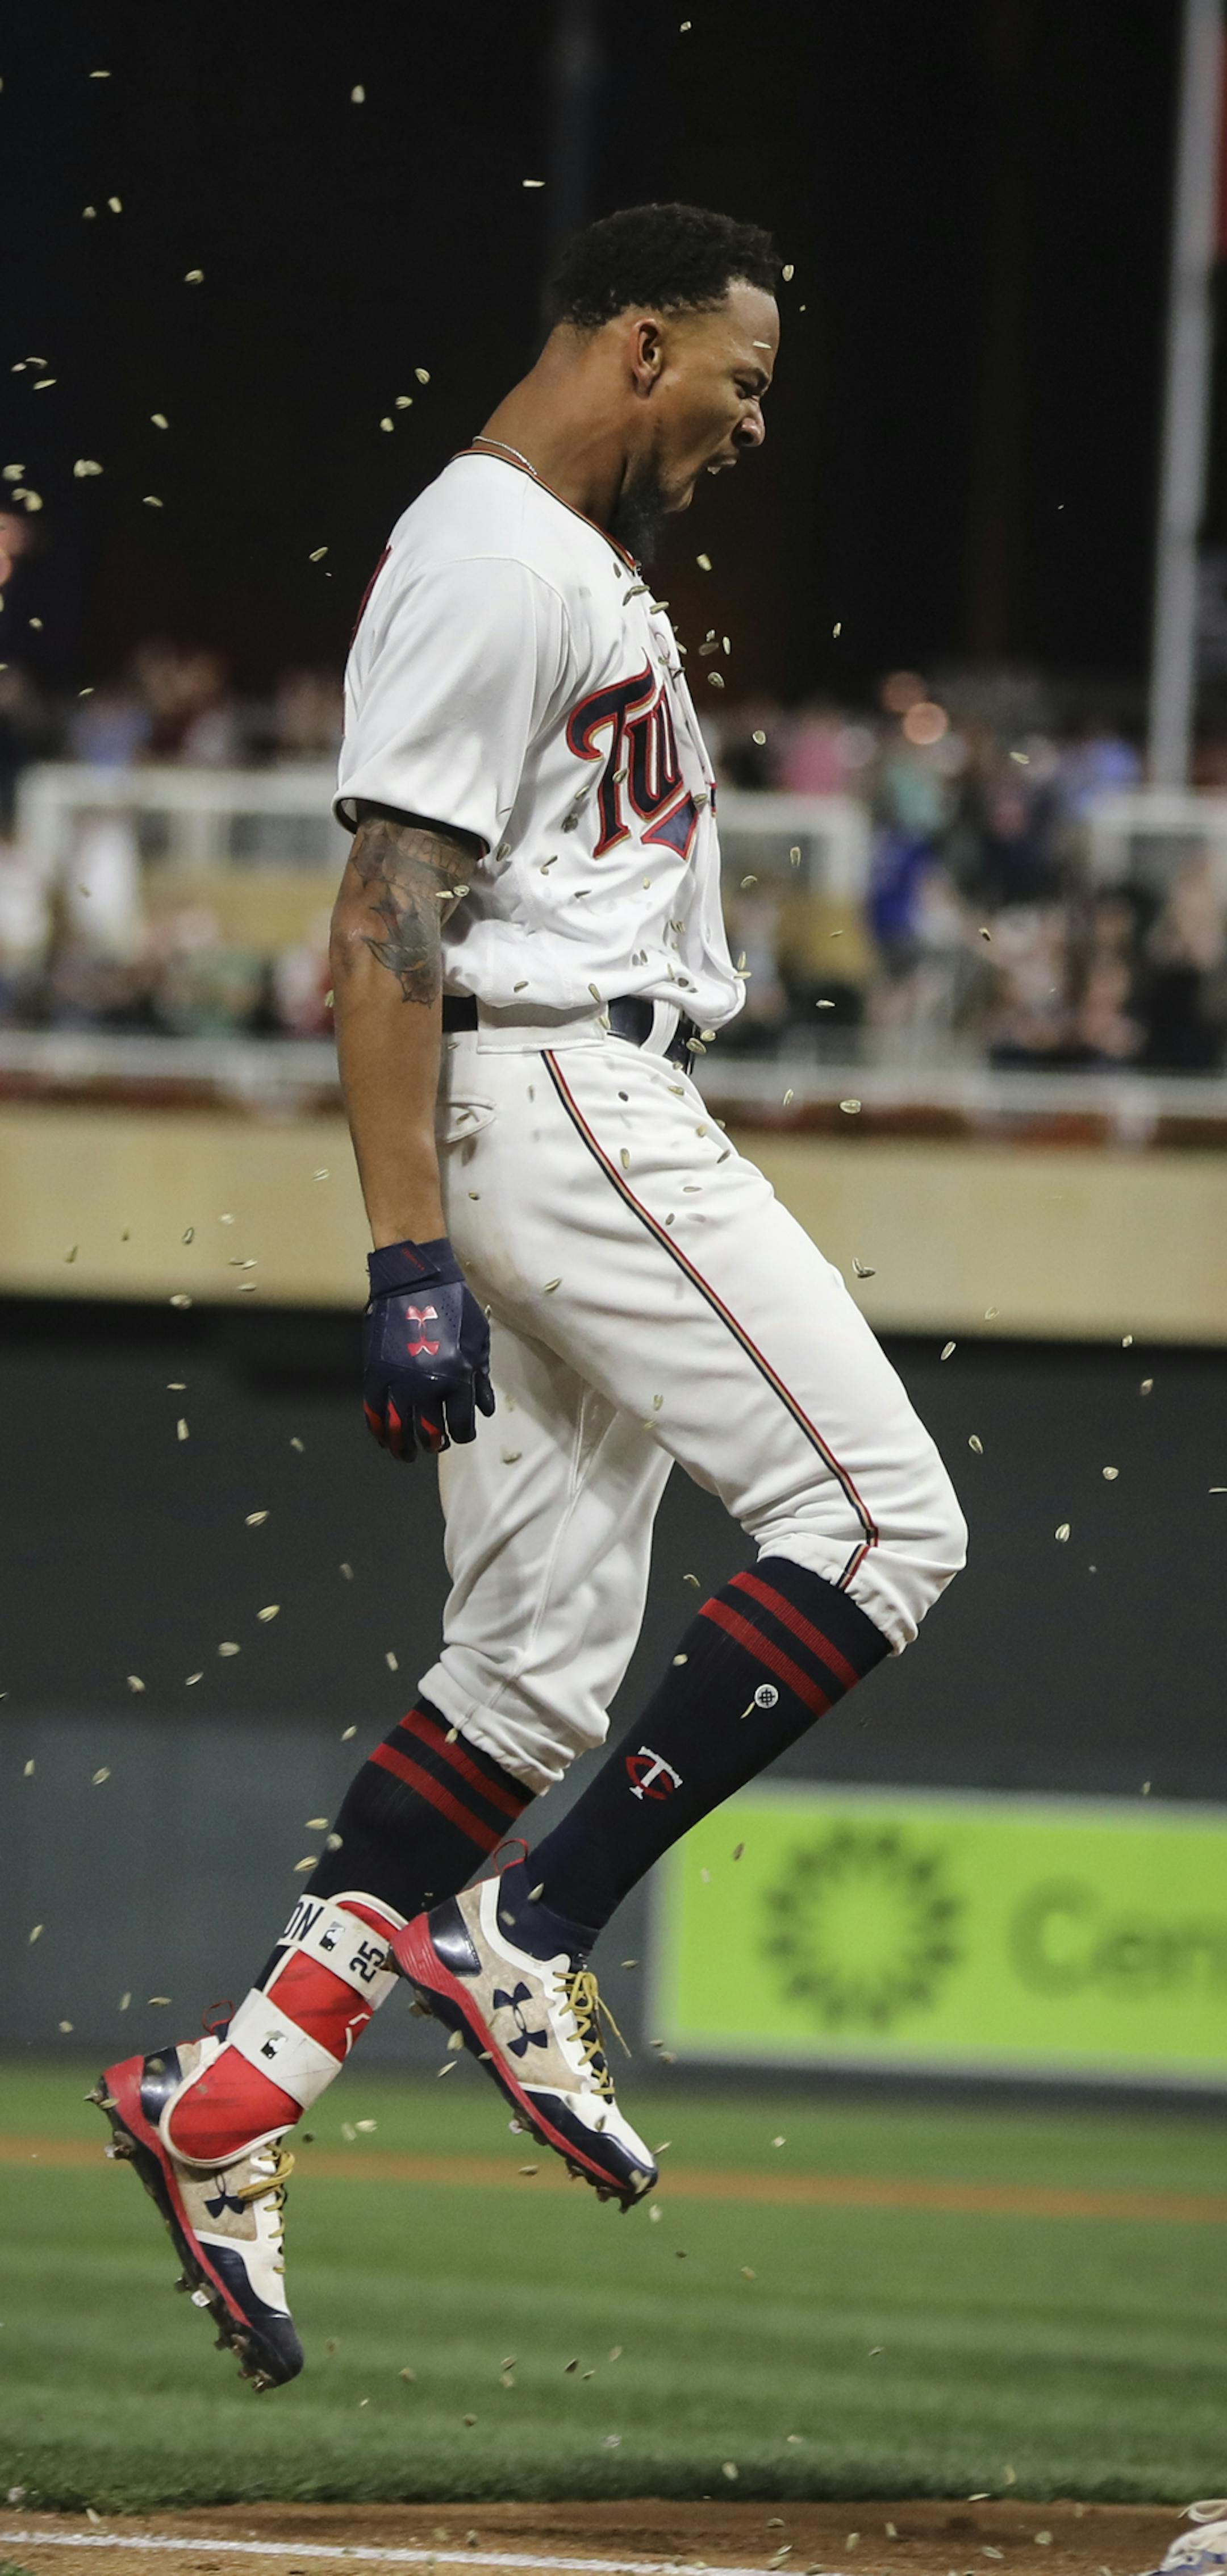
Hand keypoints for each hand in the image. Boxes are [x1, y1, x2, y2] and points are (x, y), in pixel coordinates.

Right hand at [363, 1236, 494, 1459]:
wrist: (414, 1281)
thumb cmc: (453, 1307)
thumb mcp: (479, 1342)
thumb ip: (480, 1379)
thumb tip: (483, 1410)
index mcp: (458, 1378)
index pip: (460, 1425)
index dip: (461, 1435)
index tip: (459, 1435)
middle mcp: (428, 1385)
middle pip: (428, 1432)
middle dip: (432, 1444)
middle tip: (433, 1446)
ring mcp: (398, 1380)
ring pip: (398, 1428)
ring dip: (401, 1446)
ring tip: (405, 1454)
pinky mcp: (375, 1372)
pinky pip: (373, 1411)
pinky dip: (377, 1428)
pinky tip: (382, 1437)